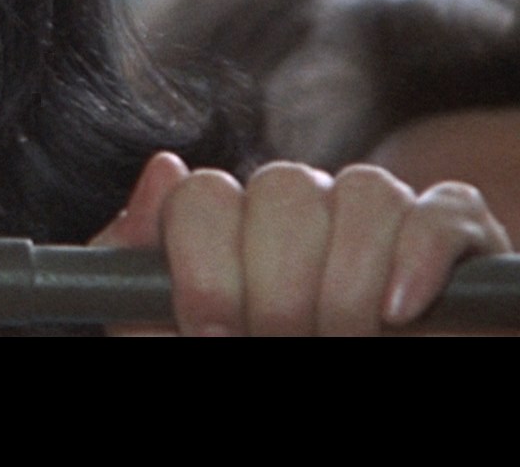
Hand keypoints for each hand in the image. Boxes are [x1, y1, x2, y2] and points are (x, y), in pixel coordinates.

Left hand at [90, 152, 512, 334]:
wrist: (346, 423)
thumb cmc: (249, 359)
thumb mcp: (171, 335)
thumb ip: (137, 266)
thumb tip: (163, 171)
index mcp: (234, 229)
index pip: (204, 194)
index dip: (204, 261)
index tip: (210, 330)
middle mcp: (305, 210)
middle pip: (280, 189)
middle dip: (277, 286)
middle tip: (280, 345)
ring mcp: (382, 219)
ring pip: (361, 191)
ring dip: (346, 283)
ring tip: (345, 344)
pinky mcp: (458, 238)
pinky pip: (438, 215)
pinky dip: (416, 260)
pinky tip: (397, 315)